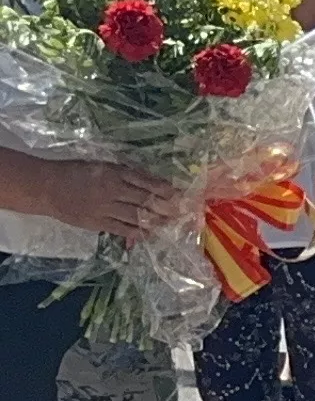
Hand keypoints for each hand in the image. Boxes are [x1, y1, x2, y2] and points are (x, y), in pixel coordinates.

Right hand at [29, 160, 182, 240]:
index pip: (145, 181)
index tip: (179, 194)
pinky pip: (122, 229)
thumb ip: (125, 173)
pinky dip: (138, 233)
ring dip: (156, 221)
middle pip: (145, 200)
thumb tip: (151, 181)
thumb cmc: (75, 172)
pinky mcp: (97, 223)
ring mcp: (105, 208)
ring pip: (137, 216)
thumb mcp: (102, 166)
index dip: (165, 189)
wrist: (47, 187)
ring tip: (170, 224)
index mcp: (114, 173)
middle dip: (166, 207)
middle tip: (181, 213)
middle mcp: (112, 190)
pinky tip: (150, 234)